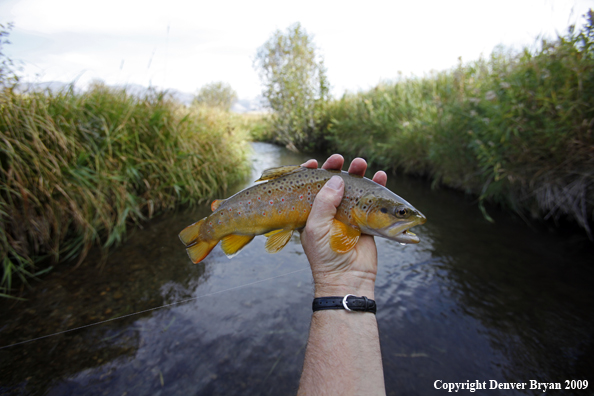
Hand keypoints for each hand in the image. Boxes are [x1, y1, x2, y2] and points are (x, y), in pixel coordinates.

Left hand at [300, 155, 386, 298]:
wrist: (347, 278)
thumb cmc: (326, 255)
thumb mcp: (317, 227)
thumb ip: (324, 202)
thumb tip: (338, 179)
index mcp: (313, 211)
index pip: (311, 187)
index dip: (313, 173)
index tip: (316, 162)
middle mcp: (330, 210)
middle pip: (334, 183)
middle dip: (338, 168)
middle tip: (341, 159)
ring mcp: (349, 214)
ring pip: (354, 188)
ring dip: (358, 174)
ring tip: (362, 162)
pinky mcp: (366, 220)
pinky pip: (372, 200)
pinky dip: (377, 187)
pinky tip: (381, 176)